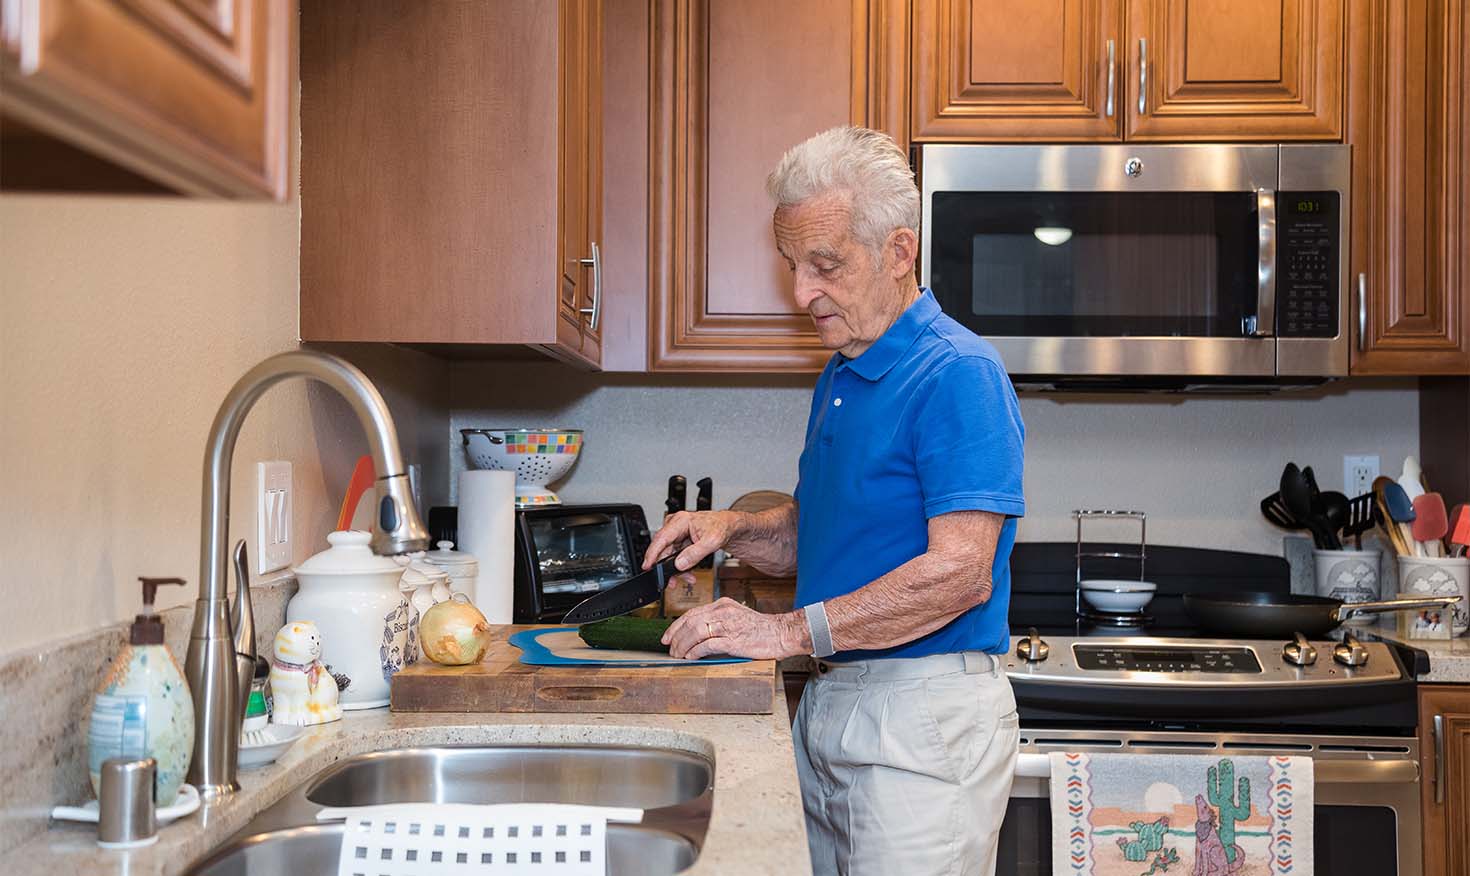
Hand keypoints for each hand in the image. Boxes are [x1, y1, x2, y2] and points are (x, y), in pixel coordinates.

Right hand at [642, 510, 743, 571]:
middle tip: (672, 581)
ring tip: (688, 578)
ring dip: (677, 569)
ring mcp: (677, 534)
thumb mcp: (712, 542)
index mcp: (681, 521)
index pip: (661, 538)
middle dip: (668, 567)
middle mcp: (676, 526)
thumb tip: (679, 564)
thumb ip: (694, 554)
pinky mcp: (680, 542)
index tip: (647, 566)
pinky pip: (675, 557)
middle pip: (664, 549)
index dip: (652, 553)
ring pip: (669, 555)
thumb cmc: (722, 527)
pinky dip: (682, 566)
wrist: (729, 527)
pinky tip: (689, 573)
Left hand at [661, 598, 808, 659]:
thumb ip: (719, 621)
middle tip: (669, 648)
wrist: (781, 633)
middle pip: (690, 621)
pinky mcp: (733, 640)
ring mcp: (728, 625)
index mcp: (723, 605)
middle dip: (676, 636)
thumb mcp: (737, 617)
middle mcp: (723, 612)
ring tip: (678, 655)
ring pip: (695, 631)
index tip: (668, 636)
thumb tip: (698, 634)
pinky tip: (690, 657)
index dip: (676, 625)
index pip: (692, 613)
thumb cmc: (761, 629)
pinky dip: (695, 651)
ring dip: (683, 645)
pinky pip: (707, 644)